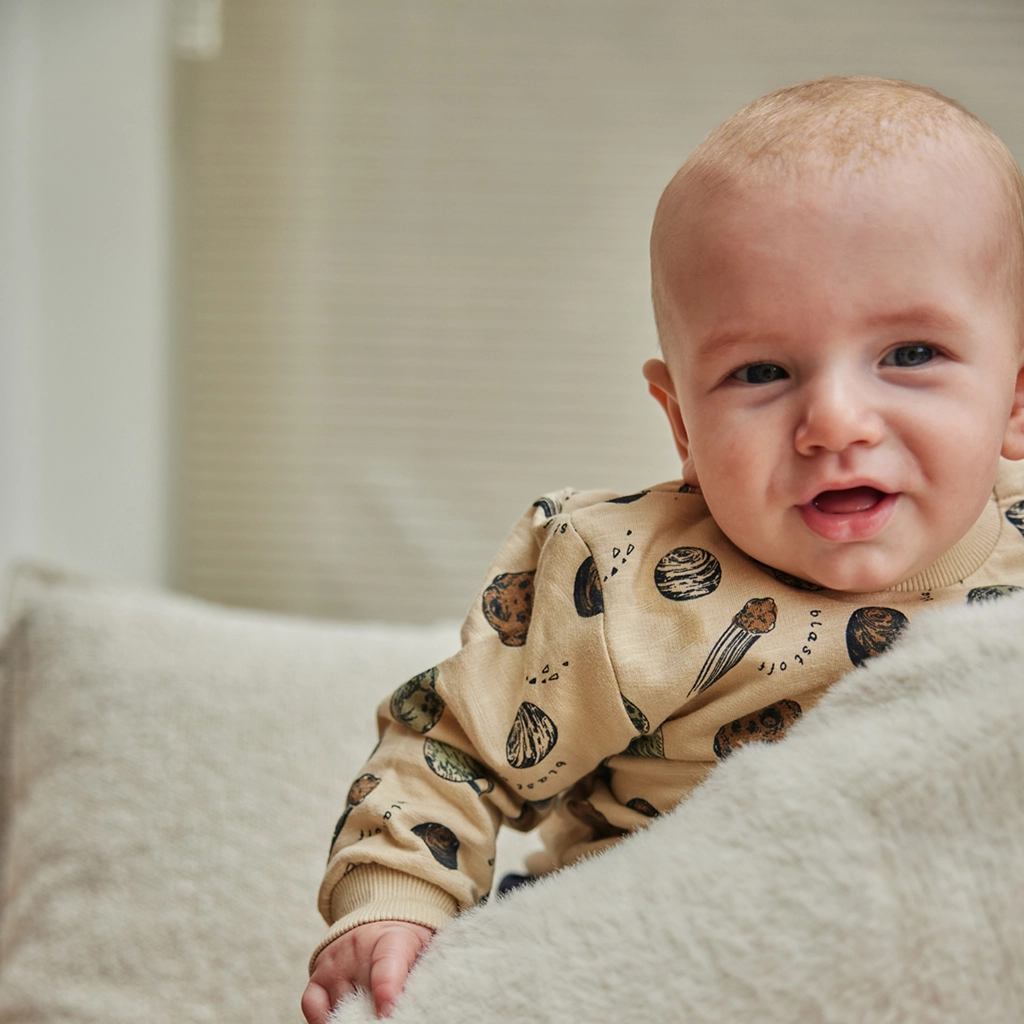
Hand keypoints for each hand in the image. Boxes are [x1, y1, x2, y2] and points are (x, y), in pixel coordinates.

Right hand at [301, 920, 434, 1021]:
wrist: (381, 921)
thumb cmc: (407, 944)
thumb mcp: (422, 952)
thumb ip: (419, 977)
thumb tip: (416, 1004)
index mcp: (393, 939)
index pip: (387, 963)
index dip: (386, 990)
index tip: (387, 1011)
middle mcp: (358, 949)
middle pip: (361, 997)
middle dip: (373, 1016)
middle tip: (387, 1019)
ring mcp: (334, 962)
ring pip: (339, 1007)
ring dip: (354, 1018)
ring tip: (369, 1017)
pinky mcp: (317, 975)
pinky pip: (312, 1005)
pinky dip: (324, 1019)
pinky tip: (339, 1021)